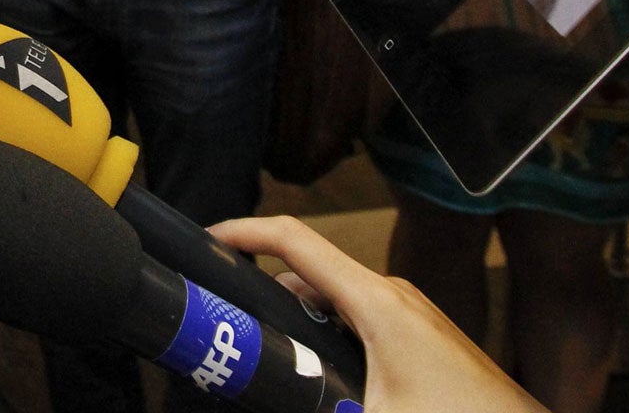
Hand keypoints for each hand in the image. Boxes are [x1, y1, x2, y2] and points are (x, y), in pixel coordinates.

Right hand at [209, 215, 544, 412]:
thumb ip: (320, 408)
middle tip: (226, 318)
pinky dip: (326, 332)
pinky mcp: (423, 338)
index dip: (242, 232)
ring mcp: (412, 314)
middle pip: (308, 271)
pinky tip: (320, 373)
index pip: (293, 240)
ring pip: (335, 298)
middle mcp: (393, 296)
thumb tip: (272, 405)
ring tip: (267, 352)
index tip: (205, 241)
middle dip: (261, 288)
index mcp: (377, 302)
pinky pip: (358, 318)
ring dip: (297, 318)